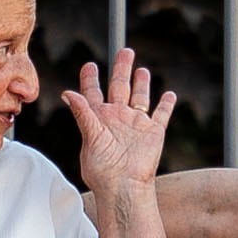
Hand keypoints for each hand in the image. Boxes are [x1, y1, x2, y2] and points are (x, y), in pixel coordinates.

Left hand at [58, 50, 179, 198]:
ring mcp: (136, 124)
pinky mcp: (153, 133)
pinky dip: (166, 104)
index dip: (91, 79)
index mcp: (99, 118)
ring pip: (140, 97)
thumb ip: (82, 113)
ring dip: (142, 83)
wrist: (123, 186)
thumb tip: (68, 93)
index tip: (90, 65)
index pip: (93, 92)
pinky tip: (169, 94)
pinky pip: (161, 115)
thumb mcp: (90, 137)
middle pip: (120, 86)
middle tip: (125, 51)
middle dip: (122, 69)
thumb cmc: (102, 168)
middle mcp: (117, 118)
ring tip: (142, 70)